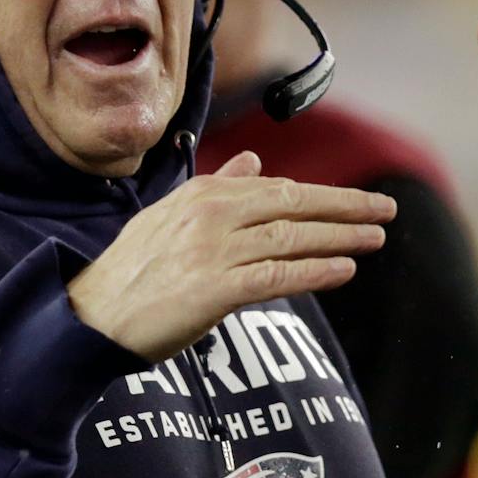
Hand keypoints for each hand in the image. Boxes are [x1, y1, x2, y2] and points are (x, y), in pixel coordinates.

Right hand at [67, 151, 393, 361]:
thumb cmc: (133, 272)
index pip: (275, 189)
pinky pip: (275, 277)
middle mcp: (209, 216)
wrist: (91, 317)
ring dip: (339, 238)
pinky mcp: (212, 290)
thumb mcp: (171, 217)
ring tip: (375, 239)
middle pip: (291, 205)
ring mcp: (211, 252)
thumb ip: (216, 188)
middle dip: (344, 207)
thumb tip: (253, 161)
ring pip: (289, 238)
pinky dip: (313, 271)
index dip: (324, 195)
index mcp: (201, 196)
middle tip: (386, 211)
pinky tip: (344, 270)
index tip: (360, 201)